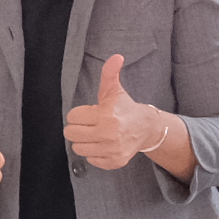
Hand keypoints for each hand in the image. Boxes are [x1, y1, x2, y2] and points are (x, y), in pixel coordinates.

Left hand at [65, 55, 172, 171]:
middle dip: (78, 128)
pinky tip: (103, 144)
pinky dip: (94, 153)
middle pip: (71, 134)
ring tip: (95, 134)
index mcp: (106, 115)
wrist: (147, 128)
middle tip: (89, 124)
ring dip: (84, 141)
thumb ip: (110, 73)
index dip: (80, 114)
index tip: (91, 113)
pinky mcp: (114, 161)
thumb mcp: (115, 90)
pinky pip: (90, 160)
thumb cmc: (125, 108)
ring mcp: (112, 149)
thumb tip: (116, 57)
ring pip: (78, 148)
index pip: (72, 117)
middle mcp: (109, 134)